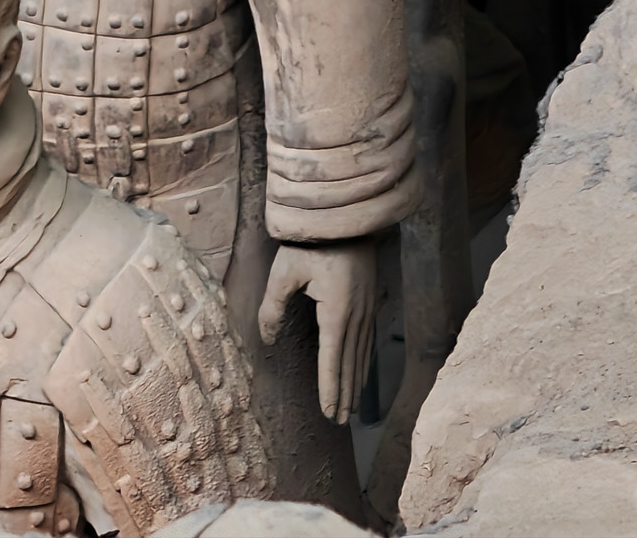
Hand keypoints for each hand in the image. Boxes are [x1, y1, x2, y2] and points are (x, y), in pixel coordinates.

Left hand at [259, 238, 377, 423]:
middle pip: (350, 362)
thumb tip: (267, 339)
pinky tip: (362, 370)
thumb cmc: (312, 242)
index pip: (333, 360)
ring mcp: (367, 307)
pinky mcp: (369, 299)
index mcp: (337, 311)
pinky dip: (364, 361)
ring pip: (361, 353)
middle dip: (345, 394)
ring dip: (356, 381)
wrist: (347, 216)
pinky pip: (368, 339)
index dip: (331, 389)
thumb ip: (272, 308)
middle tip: (342, 421)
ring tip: (352, 406)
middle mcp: (357, 314)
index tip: (330, 414)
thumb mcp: (284, 272)